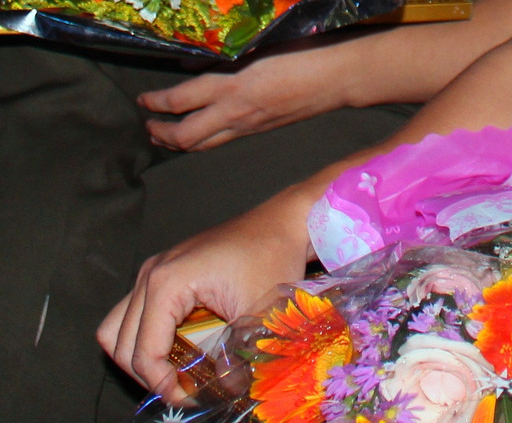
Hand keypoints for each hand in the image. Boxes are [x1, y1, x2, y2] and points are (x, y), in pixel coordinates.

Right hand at [98, 197, 312, 399]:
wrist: (284, 222)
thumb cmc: (273, 258)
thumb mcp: (256, 314)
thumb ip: (236, 358)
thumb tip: (226, 393)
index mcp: (167, 281)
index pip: (144, 353)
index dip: (162, 384)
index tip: (189, 398)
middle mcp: (151, 273)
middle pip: (121, 345)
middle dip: (148, 374)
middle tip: (182, 389)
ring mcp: (154, 270)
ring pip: (117, 330)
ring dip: (140, 356)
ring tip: (174, 371)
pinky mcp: (163, 271)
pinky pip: (133, 314)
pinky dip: (147, 337)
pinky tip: (180, 346)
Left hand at [140, 41, 354, 150]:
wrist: (338, 78)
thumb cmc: (305, 51)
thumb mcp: (263, 44)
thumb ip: (226, 56)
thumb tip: (192, 63)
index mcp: (233, 86)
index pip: (181, 100)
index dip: (156, 103)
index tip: (142, 99)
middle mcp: (236, 112)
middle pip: (185, 136)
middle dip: (160, 133)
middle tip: (147, 124)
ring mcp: (249, 126)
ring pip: (202, 146)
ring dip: (178, 143)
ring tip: (165, 136)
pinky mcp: (261, 130)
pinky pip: (222, 141)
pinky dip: (202, 140)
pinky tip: (203, 131)